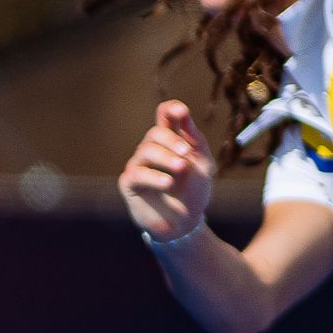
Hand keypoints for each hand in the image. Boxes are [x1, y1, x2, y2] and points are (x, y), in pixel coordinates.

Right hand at [119, 101, 213, 240]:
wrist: (185, 222)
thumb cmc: (194, 191)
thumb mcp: (202, 162)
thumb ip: (193, 138)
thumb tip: (182, 113)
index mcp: (171, 141)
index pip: (164, 116)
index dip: (171, 110)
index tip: (181, 112)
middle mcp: (151, 150)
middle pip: (155, 133)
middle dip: (172, 140)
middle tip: (187, 154)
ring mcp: (138, 166)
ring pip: (146, 151)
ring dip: (166, 158)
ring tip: (181, 169)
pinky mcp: (129, 184)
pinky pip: (137, 174)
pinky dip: (154, 177)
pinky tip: (168, 183)